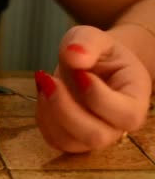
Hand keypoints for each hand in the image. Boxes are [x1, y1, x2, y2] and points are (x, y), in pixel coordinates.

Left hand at [35, 25, 151, 152]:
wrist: (90, 62)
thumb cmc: (97, 52)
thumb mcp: (92, 37)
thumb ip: (86, 42)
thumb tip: (74, 55)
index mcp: (135, 99)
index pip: (125, 114)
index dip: (98, 97)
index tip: (79, 73)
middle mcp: (117, 125)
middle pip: (96, 136)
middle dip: (66, 109)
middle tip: (50, 80)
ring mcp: (93, 134)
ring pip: (70, 141)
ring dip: (49, 112)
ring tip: (44, 83)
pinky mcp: (71, 137)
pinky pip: (53, 138)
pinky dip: (42, 116)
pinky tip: (43, 92)